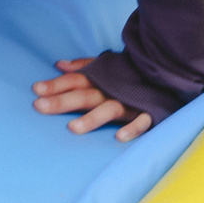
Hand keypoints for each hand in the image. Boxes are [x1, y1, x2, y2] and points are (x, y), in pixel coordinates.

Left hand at [32, 58, 153, 140]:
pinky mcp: (149, 111)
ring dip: (92, 118)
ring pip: (109, 109)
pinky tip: (120, 137)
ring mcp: (130, 101)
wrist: (167, 71)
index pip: (75, 80)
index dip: (56, 85)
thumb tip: (59, 64)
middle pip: (85, 95)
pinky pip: (142, 121)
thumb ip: (84, 66)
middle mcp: (112, 89)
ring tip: (72, 128)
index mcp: (101, 78)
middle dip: (63, 100)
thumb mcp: (107, 65)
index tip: (36, 89)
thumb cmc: (130, 73)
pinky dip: (133, 128)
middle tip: (40, 106)